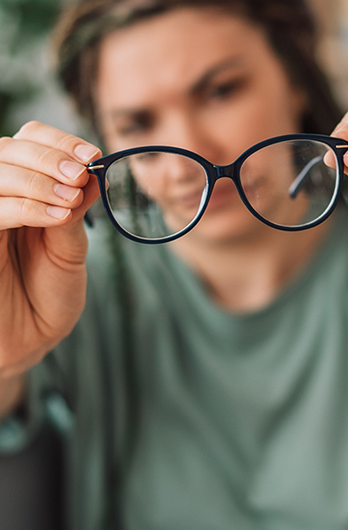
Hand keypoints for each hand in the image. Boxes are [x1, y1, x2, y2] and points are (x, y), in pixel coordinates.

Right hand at [0, 121, 100, 377]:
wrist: (30, 338)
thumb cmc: (49, 293)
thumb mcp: (70, 248)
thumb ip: (74, 211)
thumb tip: (92, 170)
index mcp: (24, 191)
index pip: (29, 141)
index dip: (59, 141)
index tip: (93, 154)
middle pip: (7, 149)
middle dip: (48, 157)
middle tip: (80, 174)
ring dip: (37, 178)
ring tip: (70, 199)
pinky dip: (25, 206)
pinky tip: (57, 215)